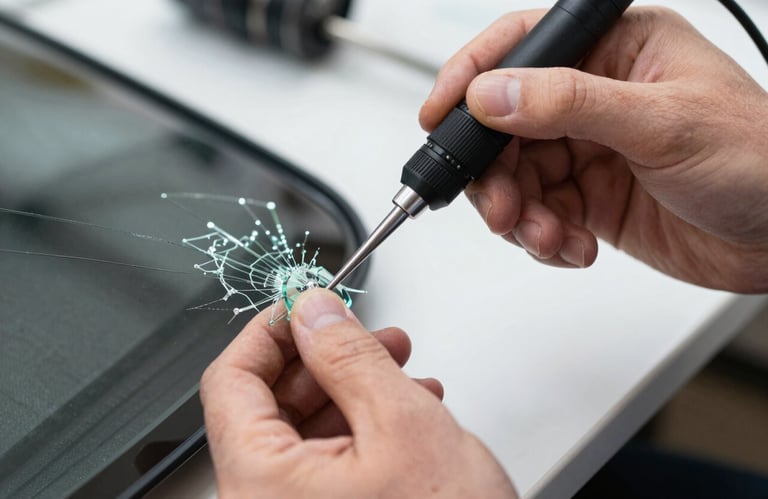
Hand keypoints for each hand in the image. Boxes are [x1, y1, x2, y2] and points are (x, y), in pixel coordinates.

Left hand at [201, 289, 517, 498]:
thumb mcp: (401, 423)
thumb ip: (348, 355)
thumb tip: (311, 309)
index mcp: (260, 483)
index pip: (229, 380)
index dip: (269, 330)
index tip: (304, 304)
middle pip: (267, 403)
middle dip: (324, 357)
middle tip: (366, 333)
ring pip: (304, 429)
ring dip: (351, 387)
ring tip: (400, 367)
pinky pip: (327, 460)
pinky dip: (362, 425)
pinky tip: (405, 408)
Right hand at [421, 7, 767, 291]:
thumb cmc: (760, 159)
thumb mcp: (662, 123)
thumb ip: (569, 104)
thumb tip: (492, 94)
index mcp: (615, 51)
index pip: (521, 48)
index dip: (471, 79)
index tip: (439, 116)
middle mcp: (594, 97)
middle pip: (505, 125)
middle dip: (495, 173)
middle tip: (500, 207)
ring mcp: (589, 150)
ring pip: (516, 177)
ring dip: (518, 214)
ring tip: (546, 236)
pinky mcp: (588, 198)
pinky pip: (538, 214)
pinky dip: (542, 238)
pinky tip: (573, 247)